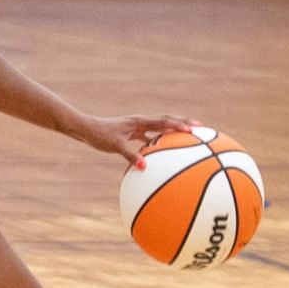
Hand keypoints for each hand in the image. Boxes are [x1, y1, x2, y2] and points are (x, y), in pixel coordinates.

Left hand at [80, 113, 199, 167]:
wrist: (86, 130)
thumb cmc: (100, 135)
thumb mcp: (116, 146)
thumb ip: (130, 155)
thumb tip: (144, 167)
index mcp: (140, 121)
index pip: (164, 121)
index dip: (179, 124)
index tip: (194, 129)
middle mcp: (141, 122)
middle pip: (167, 120)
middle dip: (184, 122)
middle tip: (202, 128)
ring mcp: (137, 127)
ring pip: (160, 127)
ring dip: (174, 130)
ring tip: (189, 136)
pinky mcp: (132, 133)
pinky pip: (150, 137)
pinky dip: (160, 141)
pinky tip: (165, 152)